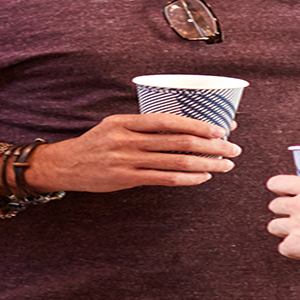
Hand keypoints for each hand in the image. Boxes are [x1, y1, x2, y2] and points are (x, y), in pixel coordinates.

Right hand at [24, 113, 239, 192]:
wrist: (66, 165)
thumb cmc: (96, 143)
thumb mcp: (115, 125)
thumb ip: (143, 125)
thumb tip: (183, 126)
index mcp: (126, 121)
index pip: (169, 120)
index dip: (198, 124)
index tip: (220, 128)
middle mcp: (127, 140)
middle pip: (179, 141)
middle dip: (212, 145)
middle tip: (233, 149)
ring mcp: (127, 161)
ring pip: (176, 162)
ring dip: (206, 164)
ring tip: (225, 166)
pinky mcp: (127, 179)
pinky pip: (165, 179)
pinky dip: (188, 178)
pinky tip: (203, 177)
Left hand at [266, 174, 299, 265]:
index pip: (278, 182)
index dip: (280, 189)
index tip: (285, 194)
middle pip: (273, 206)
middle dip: (283, 213)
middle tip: (297, 220)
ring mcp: (298, 224)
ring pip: (274, 227)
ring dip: (285, 232)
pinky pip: (283, 249)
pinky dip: (292, 251)